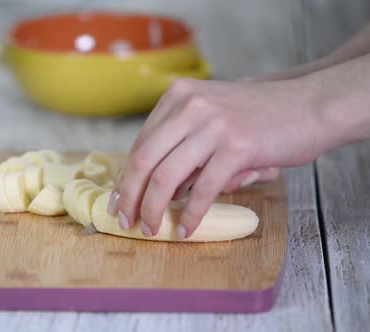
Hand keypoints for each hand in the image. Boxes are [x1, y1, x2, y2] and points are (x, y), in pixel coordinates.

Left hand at [107, 77, 325, 238]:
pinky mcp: (237, 147)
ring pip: (167, 177)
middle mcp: (190, 106)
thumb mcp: (209, 116)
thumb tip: (149, 187)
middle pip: (144, 160)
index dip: (125, 177)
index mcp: (178, 96)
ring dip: (154, 209)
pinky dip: (191, 214)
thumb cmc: (255, 117)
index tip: (117, 202)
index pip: (141, 144)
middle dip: (130, 196)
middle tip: (126, 221)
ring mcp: (213, 125)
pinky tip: (186, 229)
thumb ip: (180, 144)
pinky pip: (203, 190)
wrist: (307, 105)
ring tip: (152, 228)